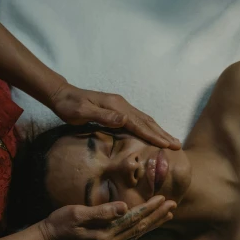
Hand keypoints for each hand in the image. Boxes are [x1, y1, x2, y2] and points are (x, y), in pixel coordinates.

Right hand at [37, 196, 176, 239]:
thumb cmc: (59, 223)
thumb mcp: (77, 213)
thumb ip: (101, 212)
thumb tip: (123, 207)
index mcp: (105, 234)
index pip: (133, 219)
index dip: (149, 208)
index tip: (163, 198)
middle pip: (139, 228)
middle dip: (157, 216)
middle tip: (173, 205)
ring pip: (136, 233)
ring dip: (152, 223)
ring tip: (167, 214)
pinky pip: (128, 236)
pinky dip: (141, 228)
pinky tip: (147, 224)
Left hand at [49, 82, 181, 149]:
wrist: (62, 94)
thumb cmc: (69, 106)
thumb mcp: (82, 112)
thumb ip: (103, 117)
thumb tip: (124, 120)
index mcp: (116, 106)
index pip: (138, 124)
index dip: (153, 135)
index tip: (167, 144)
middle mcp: (122, 104)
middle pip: (146, 121)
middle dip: (162, 133)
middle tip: (177, 144)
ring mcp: (120, 105)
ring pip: (144, 119)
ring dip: (158, 130)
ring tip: (170, 140)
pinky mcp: (117, 108)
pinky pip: (138, 119)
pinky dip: (149, 127)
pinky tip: (153, 133)